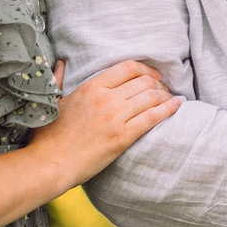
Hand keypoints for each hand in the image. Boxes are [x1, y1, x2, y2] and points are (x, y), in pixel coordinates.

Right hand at [31, 59, 178, 181]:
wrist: (49, 163)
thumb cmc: (49, 135)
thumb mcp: (54, 101)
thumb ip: (59, 79)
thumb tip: (61, 63)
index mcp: (91, 86)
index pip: (128, 67)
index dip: (146, 68)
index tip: (154, 74)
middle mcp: (106, 98)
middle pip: (143, 81)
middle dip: (159, 83)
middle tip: (165, 89)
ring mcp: (115, 117)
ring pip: (151, 97)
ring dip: (165, 96)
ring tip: (170, 98)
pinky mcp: (122, 137)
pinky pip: (152, 117)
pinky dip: (168, 109)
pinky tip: (177, 106)